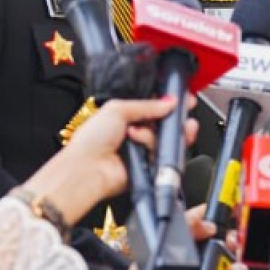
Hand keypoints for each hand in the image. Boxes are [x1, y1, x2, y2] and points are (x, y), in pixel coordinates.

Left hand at [21, 94, 197, 224]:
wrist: (87, 170)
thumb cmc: (91, 140)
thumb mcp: (118, 109)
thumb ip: (147, 105)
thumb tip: (170, 102)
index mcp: (124, 116)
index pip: (152, 106)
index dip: (167, 102)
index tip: (182, 98)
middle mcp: (135, 132)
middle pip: (164, 123)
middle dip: (174, 117)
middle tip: (181, 113)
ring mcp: (142, 150)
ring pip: (166, 138)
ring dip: (161, 132)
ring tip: (141, 132)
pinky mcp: (148, 166)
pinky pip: (163, 154)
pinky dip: (154, 146)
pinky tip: (142, 143)